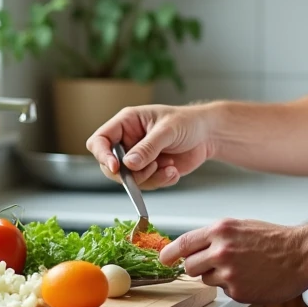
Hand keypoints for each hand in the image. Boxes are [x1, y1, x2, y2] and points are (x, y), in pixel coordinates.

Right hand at [86, 103, 214, 189]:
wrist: (208, 135)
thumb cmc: (188, 122)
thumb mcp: (168, 130)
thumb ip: (148, 147)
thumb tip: (128, 164)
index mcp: (126, 123)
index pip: (100, 140)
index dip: (102, 155)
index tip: (116, 167)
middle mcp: (128, 141)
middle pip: (110, 165)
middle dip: (131, 173)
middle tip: (152, 167)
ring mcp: (138, 158)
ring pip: (129, 179)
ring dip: (149, 178)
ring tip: (169, 167)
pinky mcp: (150, 171)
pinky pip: (146, 184)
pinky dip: (161, 181)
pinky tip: (173, 170)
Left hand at [160, 219, 307, 303]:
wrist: (301, 254)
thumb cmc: (274, 239)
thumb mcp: (241, 227)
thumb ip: (216, 237)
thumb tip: (193, 247)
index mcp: (221, 231)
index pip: (183, 243)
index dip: (170, 254)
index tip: (163, 259)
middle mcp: (221, 251)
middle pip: (190, 266)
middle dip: (197, 267)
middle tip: (214, 264)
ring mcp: (229, 273)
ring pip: (206, 280)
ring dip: (217, 277)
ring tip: (242, 269)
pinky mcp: (238, 292)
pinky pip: (225, 291)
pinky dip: (234, 287)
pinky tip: (251, 278)